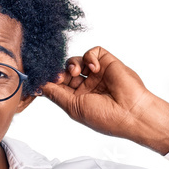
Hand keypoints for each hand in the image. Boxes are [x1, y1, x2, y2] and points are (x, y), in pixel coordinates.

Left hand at [40, 46, 168, 154]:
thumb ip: (55, 94)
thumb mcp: (73, 107)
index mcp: (77, 100)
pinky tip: (93, 68)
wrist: (131, 112)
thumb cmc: (104, 117)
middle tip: (58, 77)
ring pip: (75, 61)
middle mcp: (86, 86)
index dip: (49, 81)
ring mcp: (96, 74)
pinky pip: (92, 52)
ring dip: (71, 64)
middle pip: (64, 72)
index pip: (57, 86)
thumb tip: (37, 86)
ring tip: (76, 73)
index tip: (41, 80)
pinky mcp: (107, 62)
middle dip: (58, 73)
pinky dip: (89, 57)